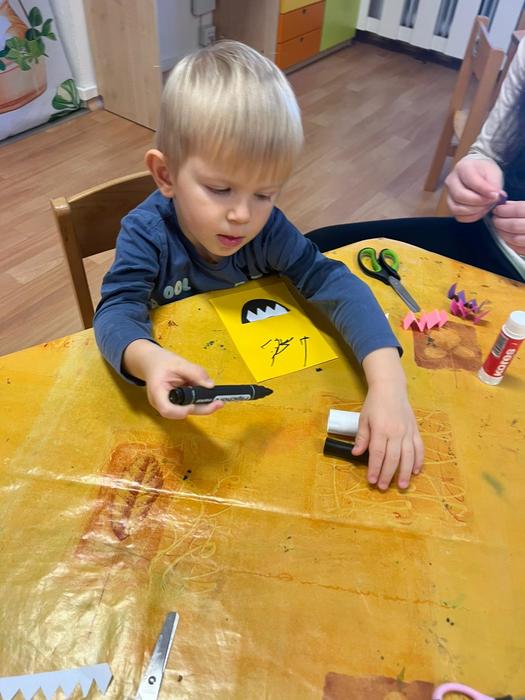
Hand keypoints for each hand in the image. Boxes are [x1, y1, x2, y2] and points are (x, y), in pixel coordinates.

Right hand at [123, 339, 223, 418]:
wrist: (152, 362)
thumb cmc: (161, 362)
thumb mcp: (179, 363)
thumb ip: (195, 373)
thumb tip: (210, 385)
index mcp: (157, 392)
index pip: (167, 410)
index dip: (182, 411)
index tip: (194, 404)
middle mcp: (160, 403)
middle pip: (181, 413)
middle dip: (201, 408)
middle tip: (218, 403)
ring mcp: (167, 405)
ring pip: (187, 410)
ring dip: (201, 404)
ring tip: (214, 397)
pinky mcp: (174, 404)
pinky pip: (187, 405)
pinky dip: (197, 400)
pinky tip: (205, 393)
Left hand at [355, 348, 423, 489]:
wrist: (391, 388)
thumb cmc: (374, 404)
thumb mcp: (363, 419)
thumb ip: (362, 437)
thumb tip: (356, 454)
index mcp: (381, 429)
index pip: (377, 453)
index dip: (374, 468)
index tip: (371, 481)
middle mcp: (396, 432)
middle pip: (393, 458)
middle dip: (387, 474)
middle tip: (383, 487)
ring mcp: (408, 431)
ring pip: (408, 456)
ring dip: (405, 472)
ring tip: (402, 485)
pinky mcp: (415, 430)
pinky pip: (419, 448)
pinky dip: (419, 460)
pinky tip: (415, 471)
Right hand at [445, 158, 503, 222]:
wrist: (478, 174)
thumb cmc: (485, 172)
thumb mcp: (494, 173)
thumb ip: (494, 185)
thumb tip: (495, 197)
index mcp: (462, 167)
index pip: (471, 181)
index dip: (484, 190)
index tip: (496, 195)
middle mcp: (451, 180)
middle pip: (460, 196)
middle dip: (478, 202)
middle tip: (491, 201)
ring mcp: (449, 194)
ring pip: (456, 208)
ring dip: (474, 211)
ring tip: (486, 206)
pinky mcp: (451, 205)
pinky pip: (458, 216)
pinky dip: (471, 217)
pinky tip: (480, 211)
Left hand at [492, 200, 524, 254]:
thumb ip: (519, 206)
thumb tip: (505, 205)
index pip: (519, 210)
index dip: (504, 210)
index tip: (497, 210)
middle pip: (513, 225)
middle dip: (500, 222)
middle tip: (495, 219)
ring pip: (514, 238)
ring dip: (502, 233)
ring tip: (499, 228)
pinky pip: (518, 249)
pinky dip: (509, 242)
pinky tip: (507, 237)